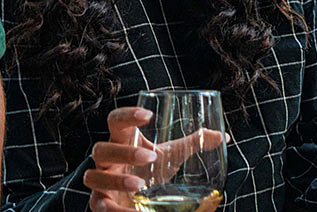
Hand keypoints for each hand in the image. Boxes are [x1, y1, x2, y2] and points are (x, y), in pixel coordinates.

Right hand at [85, 107, 229, 211]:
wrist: (134, 197)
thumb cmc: (150, 170)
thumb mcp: (170, 155)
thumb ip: (192, 143)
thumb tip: (224, 136)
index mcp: (123, 141)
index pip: (115, 121)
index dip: (127, 115)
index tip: (149, 115)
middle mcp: (107, 160)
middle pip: (101, 149)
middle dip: (123, 152)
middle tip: (150, 157)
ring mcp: (100, 182)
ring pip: (93, 177)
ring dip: (115, 180)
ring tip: (140, 185)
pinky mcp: (100, 203)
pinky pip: (99, 206)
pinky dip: (114, 211)